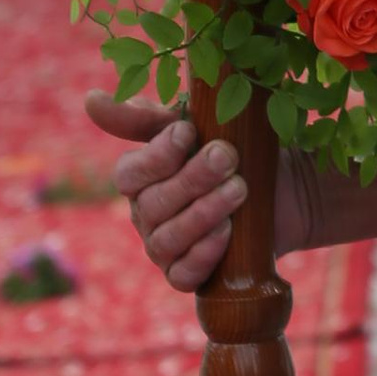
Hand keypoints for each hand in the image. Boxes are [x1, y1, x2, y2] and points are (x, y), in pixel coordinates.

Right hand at [87, 88, 315, 289]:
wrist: (286, 186)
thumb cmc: (233, 148)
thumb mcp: (196, 124)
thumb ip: (144, 118)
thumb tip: (90, 101)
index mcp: (141, 178)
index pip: (130, 173)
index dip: (157, 154)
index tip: (189, 130)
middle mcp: (146, 214)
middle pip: (153, 205)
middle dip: (192, 179)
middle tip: (227, 156)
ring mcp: (164, 248)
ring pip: (168, 239)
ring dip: (204, 212)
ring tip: (238, 188)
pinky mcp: (188, 274)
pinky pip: (183, 274)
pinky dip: (204, 253)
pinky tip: (227, 230)